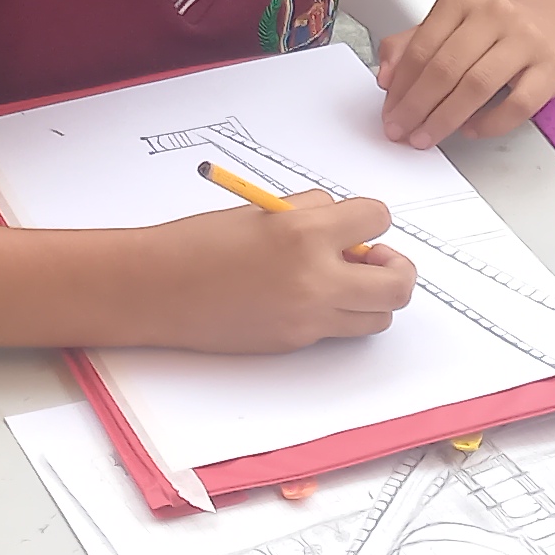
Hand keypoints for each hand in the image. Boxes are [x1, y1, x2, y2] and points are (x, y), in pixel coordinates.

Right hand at [141, 194, 414, 351]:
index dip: (370, 218)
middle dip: (394, 266)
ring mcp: (308, 318)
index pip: (378, 220)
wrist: (155, 290)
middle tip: (370, 256)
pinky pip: (339, 330)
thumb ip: (313, 214)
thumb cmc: (197, 243)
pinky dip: (336, 313)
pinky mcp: (295, 343)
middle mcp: (315, 280)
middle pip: (399, 283)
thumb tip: (347, 227)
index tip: (355, 221)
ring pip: (379, 316)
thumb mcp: (262, 211)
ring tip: (341, 280)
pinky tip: (304, 295)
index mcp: (304, 233)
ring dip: (371, 296)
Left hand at [373, 0, 554, 146]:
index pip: (422, 47)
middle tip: (402, 129)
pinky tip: (470, 129)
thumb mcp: (448, 28)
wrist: (553, 24)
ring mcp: (525, 41)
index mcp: (461, 1)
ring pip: (477, 85)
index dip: (401, 85)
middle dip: (417, 106)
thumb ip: (410, 47)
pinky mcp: (550, 70)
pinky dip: (489, 123)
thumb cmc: (493, 32)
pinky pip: (517, 105)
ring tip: (427, 135)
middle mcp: (494, 15)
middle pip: (446, 67)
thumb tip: (386, 77)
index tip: (389, 111)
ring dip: (445, 118)